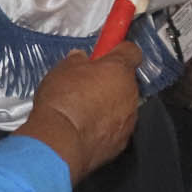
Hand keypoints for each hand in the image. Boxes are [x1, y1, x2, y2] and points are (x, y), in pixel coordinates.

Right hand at [22, 44, 141, 182]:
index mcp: (119, 69)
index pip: (131, 51)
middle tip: (87, 84)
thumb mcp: (63, 69)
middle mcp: (130, 92)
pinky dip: (104, 127)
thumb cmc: (62, 103)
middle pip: (126, 81)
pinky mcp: (121, 141)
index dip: (119, 50)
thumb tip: (78, 59)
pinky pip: (116, 128)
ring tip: (82, 109)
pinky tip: (85, 127)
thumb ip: (77, 61)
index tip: (110, 49)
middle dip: (109, 81)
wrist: (60, 140)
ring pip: (122, 105)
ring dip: (108, 105)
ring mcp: (128, 118)